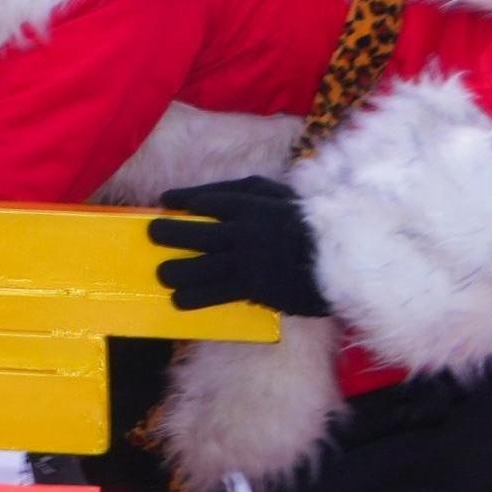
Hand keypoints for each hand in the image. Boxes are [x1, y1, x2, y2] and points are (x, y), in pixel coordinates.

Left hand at [147, 175, 330, 316]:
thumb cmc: (308, 222)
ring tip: (162, 273)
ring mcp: (245, 261)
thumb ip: (243, 191)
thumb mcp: (278, 193)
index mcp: (250, 205)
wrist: (339, 258)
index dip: (183, 199)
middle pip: (194, 232)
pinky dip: (193, 297)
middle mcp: (241, 231)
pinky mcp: (252, 287)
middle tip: (152, 233)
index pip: (207, 200)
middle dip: (168, 232)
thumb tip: (205, 197)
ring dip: (175, 270)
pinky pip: (215, 293)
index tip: (166, 200)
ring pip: (198, 266)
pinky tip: (178, 299)